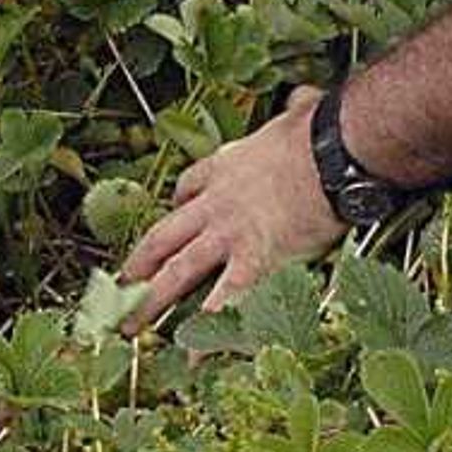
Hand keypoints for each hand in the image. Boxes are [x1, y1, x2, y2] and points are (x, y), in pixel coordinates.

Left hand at [119, 87, 343, 321]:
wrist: (333, 150)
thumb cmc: (323, 132)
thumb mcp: (299, 116)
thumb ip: (297, 110)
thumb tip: (305, 97)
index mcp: (227, 165)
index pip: (189, 186)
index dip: (178, 203)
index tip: (173, 211)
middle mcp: (215, 201)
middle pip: (165, 235)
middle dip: (138, 262)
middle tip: (118, 282)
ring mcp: (228, 232)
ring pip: (176, 272)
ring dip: (149, 301)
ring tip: (129, 326)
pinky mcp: (253, 258)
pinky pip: (223, 301)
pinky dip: (207, 329)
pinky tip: (192, 355)